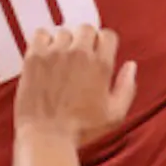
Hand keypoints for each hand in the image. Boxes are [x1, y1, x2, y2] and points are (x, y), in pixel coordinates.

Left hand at [14, 26, 136, 145]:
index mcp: (101, 64)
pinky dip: (43, 42)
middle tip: (79, 57)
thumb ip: (127, 87)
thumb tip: (131, 66)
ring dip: (64, 43)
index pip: (107, 35)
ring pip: (63, 32)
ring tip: (60, 61)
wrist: (47, 137)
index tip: (97, 54)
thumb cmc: (81, 130)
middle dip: (85, 40)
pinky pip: (40, 35)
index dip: (103, 44)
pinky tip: (45, 56)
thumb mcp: (115, 114)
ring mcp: (55, 54)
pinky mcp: (34, 58)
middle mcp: (79, 54)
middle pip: (86, 28)